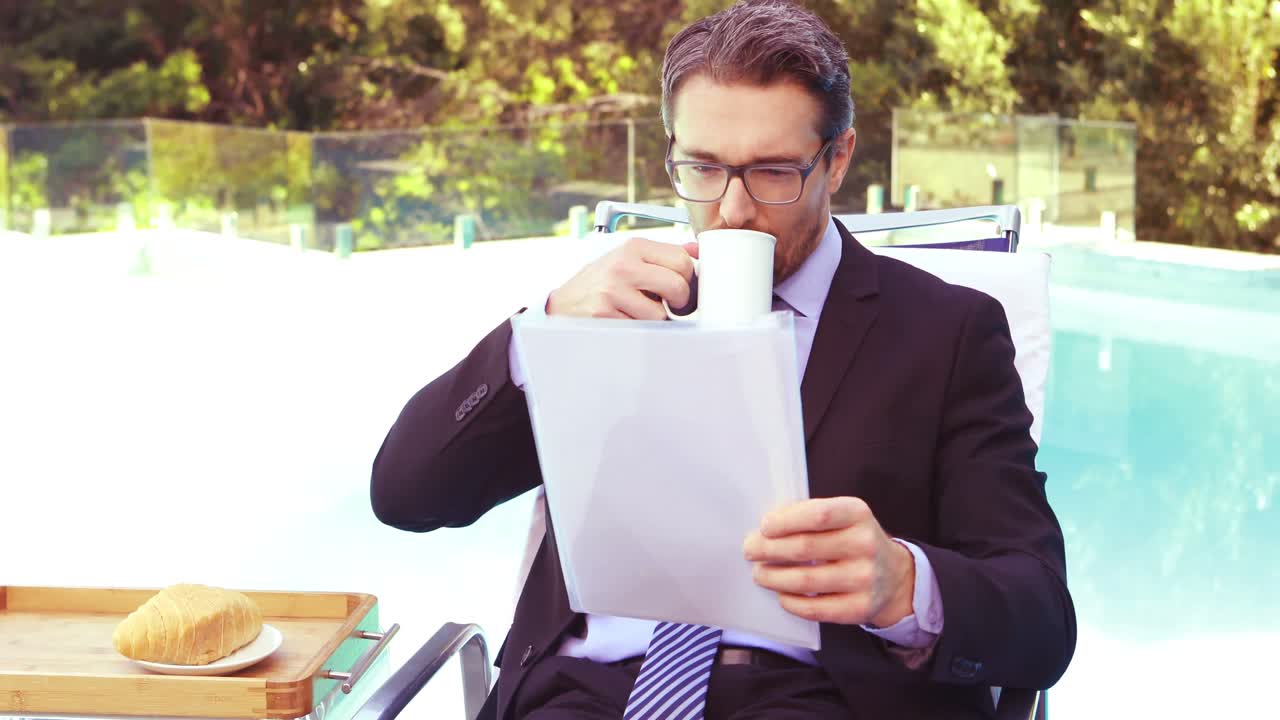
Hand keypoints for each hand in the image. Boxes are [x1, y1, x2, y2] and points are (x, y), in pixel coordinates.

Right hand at [546, 238, 698, 318]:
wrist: (561, 304)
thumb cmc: (601, 283)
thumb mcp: (628, 259)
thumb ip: (662, 255)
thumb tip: (698, 248)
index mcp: (633, 247)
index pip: (682, 259)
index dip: (688, 278)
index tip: (681, 287)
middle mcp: (623, 265)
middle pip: (677, 286)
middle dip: (679, 301)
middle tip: (670, 305)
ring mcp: (612, 291)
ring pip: (661, 313)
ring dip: (657, 319)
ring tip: (640, 312)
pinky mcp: (605, 315)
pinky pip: (642, 329)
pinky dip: (640, 329)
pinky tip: (626, 320)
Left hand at [743, 496, 915, 627]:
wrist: (894, 577)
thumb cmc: (853, 540)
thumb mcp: (842, 517)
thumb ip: (809, 516)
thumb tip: (767, 527)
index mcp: (857, 514)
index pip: (817, 515)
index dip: (785, 521)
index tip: (764, 527)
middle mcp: (865, 545)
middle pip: (805, 548)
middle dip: (768, 550)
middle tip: (750, 550)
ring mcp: (864, 579)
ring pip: (805, 580)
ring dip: (773, 577)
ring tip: (760, 573)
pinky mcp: (859, 608)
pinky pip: (815, 608)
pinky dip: (791, 602)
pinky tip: (782, 595)